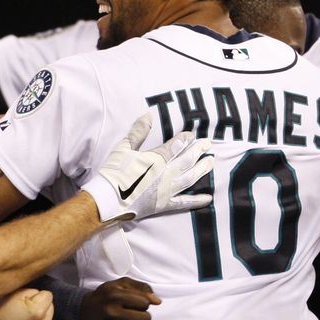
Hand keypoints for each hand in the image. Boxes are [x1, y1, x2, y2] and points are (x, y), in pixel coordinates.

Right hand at [80, 277, 160, 319]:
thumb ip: (142, 288)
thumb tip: (158, 301)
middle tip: (134, 313)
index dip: (143, 303)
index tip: (135, 303)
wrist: (83, 311)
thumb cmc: (106, 296)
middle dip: (143, 315)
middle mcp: (111, 312)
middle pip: (145, 319)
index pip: (145, 303)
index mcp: (115, 296)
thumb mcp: (121, 284)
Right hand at [82, 112, 213, 223]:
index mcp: (158, 158)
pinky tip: (208, 198)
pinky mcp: (164, 205)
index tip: (192, 134)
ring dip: (202, 169)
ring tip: (211, 162)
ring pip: (190, 177)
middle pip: (188, 159)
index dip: (186, 139)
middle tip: (208, 143)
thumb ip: (138, 131)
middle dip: (199, 150)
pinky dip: (197, 201)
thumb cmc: (114, 173)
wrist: (108, 201)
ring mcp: (167, 190)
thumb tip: (148, 115)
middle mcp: (167, 174)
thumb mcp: (123, 148)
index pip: (177, 145)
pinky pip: (184, 202)